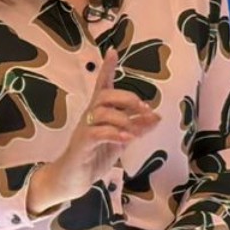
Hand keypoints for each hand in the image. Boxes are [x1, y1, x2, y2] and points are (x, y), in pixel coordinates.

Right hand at [27, 50, 159, 212]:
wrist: (73, 179)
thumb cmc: (95, 156)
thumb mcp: (121, 140)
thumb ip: (137, 127)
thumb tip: (156, 117)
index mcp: (99, 112)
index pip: (102, 85)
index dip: (107, 68)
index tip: (113, 51)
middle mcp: (90, 117)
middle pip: (105, 95)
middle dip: (127, 98)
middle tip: (145, 109)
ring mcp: (84, 130)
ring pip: (102, 112)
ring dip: (124, 118)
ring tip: (137, 131)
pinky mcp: (82, 145)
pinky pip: (98, 132)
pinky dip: (115, 133)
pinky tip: (127, 138)